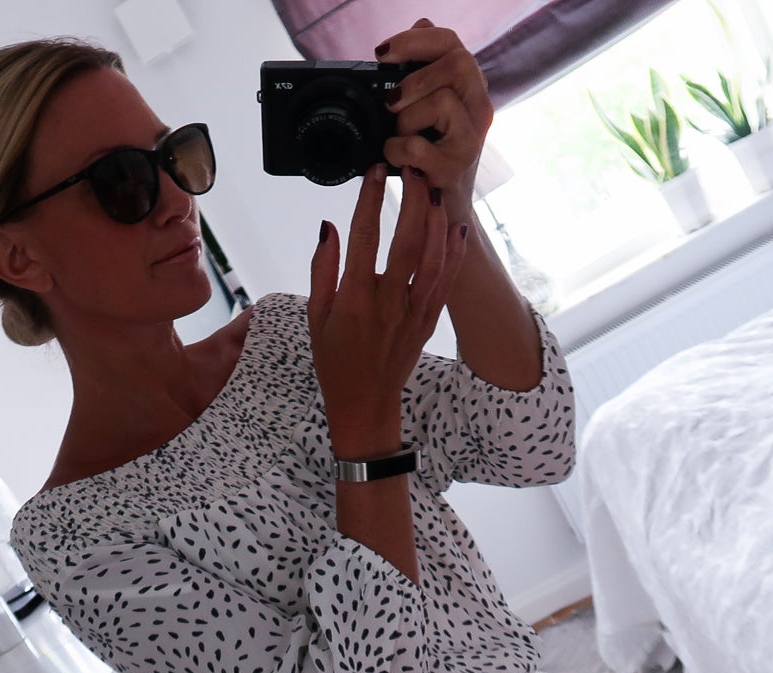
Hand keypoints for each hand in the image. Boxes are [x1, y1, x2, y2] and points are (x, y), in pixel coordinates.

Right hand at [308, 161, 469, 453]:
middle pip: (406, 239)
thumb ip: (323, 270)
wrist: (366, 402)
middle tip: (412, 170)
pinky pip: (446, 279)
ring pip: (432, 256)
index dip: (369, 200)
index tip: (373, 172)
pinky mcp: (429, 318)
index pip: (364, 237)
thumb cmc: (334, 359)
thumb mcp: (316, 316)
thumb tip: (328, 227)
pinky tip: (456, 225)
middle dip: (411, 199)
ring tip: (433, 189)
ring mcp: (413, 310)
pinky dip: (453, 251)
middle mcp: (388, 300)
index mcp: (355, 297)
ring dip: (435, 218)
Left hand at [375, 19, 493, 225]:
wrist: (441, 205)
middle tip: (391, 101)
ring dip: (406, 120)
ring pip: (442, 102)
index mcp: (466, 84)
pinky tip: (397, 156)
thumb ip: (423, 67)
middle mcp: (478, 105)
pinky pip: (421, 147)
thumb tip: (423, 21)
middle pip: (457, 63)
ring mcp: (473, 136)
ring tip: (400, 136)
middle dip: (415, 79)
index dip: (415, 40)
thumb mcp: (423, 105)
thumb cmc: (429, 152)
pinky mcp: (457, 167)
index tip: (382, 53)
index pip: (450, 42)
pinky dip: (398, 150)